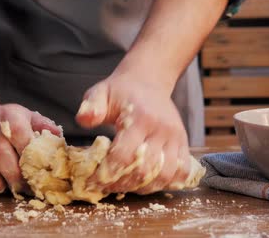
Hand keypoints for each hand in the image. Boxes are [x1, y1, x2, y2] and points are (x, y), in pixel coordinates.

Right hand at [0, 104, 61, 194]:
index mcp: (10, 116)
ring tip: (2, 189)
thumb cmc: (5, 119)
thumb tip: (60, 143)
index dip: (29, 158)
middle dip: (13, 176)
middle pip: (0, 154)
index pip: (20, 136)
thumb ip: (44, 128)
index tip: (37, 174)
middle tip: (22, 188)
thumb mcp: (27, 116)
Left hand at [75, 71, 190, 194]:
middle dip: (122, 184)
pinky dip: (165, 183)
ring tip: (125, 185)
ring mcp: (176, 137)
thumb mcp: (101, 93)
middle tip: (106, 186)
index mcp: (141, 117)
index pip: (125, 155)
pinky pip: (181, 171)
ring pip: (164, 175)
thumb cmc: (121, 91)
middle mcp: (162, 129)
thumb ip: (91, 106)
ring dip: (143, 187)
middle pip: (145, 170)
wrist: (149, 80)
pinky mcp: (184, 143)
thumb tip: (84, 119)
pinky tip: (148, 181)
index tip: (92, 181)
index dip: (107, 173)